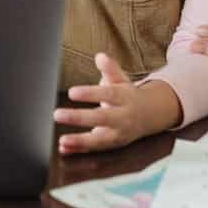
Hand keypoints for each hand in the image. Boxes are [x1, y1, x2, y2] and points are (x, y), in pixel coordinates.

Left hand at [54, 53, 174, 154]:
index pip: (108, 95)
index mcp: (125, 98)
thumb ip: (110, 69)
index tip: (71, 92)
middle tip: (57, 114)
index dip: (90, 94)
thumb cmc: (128, 94)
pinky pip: (95, 149)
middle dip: (80, 118)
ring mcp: (119, 134)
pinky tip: (64, 148)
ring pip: (100, 140)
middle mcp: (123, 118)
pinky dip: (80, 150)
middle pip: (102, 118)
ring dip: (80, 141)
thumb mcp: (121, 79)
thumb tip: (100, 56)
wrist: (150, 115)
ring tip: (62, 140)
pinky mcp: (112, 145)